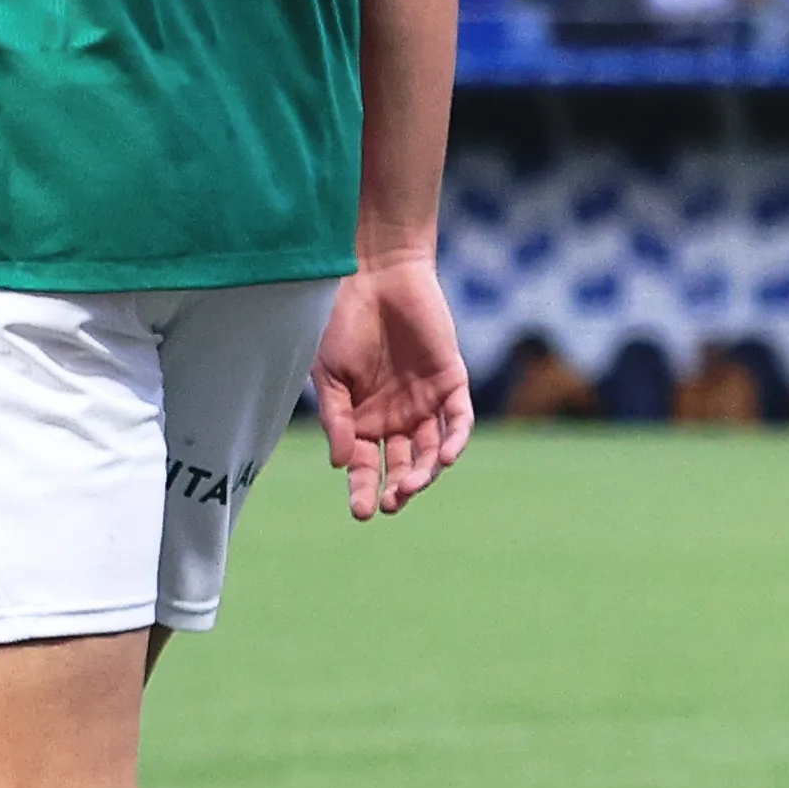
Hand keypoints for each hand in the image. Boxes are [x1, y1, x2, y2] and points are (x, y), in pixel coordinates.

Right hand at [319, 254, 475, 519]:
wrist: (374, 275)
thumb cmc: (342, 322)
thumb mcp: (329, 374)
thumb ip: (337, 417)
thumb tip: (341, 463)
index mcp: (361, 422)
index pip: (365, 467)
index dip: (363, 490)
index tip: (362, 512)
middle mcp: (395, 418)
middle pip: (401, 465)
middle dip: (397, 488)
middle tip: (391, 502)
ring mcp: (425, 402)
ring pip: (432, 450)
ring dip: (425, 472)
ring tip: (412, 485)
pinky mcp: (451, 381)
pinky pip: (459, 419)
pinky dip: (455, 440)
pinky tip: (445, 458)